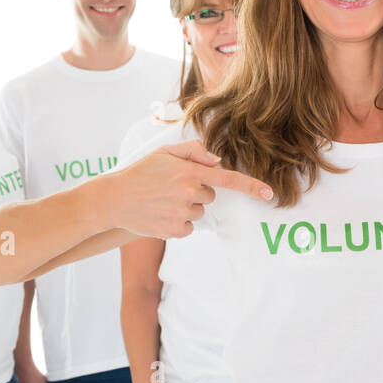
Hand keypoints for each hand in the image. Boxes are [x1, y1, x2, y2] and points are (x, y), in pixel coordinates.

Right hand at [111, 140, 273, 238]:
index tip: (268, 193)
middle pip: (210, 196)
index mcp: (189, 171)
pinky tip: (161, 214)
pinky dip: (179, 223)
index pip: (227, 179)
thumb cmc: (140, 173)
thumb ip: (193, 151)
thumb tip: (217, 161)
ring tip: (162, 201)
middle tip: (172, 189)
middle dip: (197, 192)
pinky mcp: (175, 230)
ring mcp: (182, 213)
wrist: (114, 199)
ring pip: (199, 212)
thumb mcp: (164, 153)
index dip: (251, 186)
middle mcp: (189, 193)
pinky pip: (188, 227)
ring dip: (187, 208)